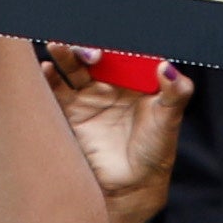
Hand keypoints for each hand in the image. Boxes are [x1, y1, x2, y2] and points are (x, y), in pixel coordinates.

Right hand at [41, 51, 189, 222]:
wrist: (131, 184)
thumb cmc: (155, 150)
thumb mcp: (169, 119)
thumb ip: (175, 92)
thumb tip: (168, 68)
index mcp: (134, 78)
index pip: (121, 51)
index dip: (114, 42)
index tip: (109, 37)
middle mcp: (110, 82)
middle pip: (93, 55)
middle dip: (86, 45)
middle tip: (87, 50)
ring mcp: (89, 96)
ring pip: (72, 67)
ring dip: (64, 54)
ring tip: (58, 45)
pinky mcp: (71, 111)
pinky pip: (57, 90)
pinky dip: (49, 77)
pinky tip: (47, 68)